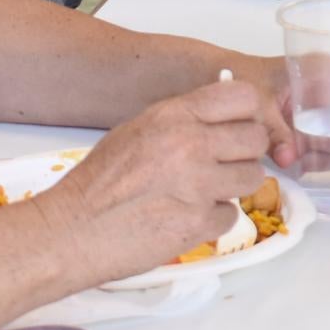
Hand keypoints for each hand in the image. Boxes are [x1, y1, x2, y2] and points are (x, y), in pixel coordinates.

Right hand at [48, 75, 289, 280]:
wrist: (73, 232)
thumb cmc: (98, 183)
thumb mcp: (137, 130)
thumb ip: (182, 121)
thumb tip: (220, 118)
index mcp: (174, 116)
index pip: (243, 97)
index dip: (248, 114)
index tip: (241, 126)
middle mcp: (191, 145)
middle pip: (256, 139)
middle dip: (244, 153)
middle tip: (224, 164)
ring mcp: (198, 186)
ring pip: (252, 178)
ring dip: (233, 187)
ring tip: (202, 192)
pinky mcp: (199, 224)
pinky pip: (231, 216)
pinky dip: (213, 220)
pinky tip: (185, 217)